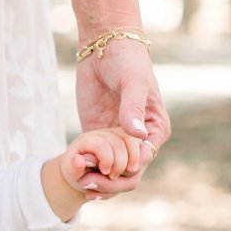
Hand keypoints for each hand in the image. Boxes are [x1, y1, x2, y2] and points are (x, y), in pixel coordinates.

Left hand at [74, 38, 168, 196]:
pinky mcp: (99, 135)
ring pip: (111, 172)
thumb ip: (133, 108)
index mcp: (156, 130)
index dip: (124, 172)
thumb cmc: (126, 60)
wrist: (104, 46)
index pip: (143, 162)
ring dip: (97, 180)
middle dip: (110, 183)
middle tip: (87, 185)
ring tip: (80, 182)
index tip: (104, 171)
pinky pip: (94, 159)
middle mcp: (140, 139)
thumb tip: (137, 135)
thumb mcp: (132, 82)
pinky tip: (75, 172)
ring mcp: (118, 139)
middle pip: (128, 174)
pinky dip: (86, 169)